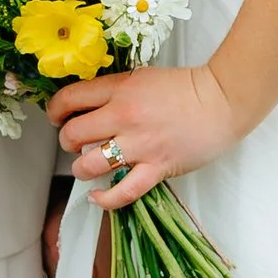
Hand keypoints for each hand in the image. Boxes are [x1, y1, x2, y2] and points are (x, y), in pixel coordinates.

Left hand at [47, 66, 237, 209]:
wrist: (221, 100)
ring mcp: (139, 145)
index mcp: (120, 90)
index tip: (57, 118)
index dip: (55, 111)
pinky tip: (97, 197)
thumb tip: (89, 106)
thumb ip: (115, 91)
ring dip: (81, 169)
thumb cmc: (185, 87)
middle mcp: (124, 116)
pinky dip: (104, 199)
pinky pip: (123, 192)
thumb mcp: (142, 77)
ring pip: (90, 165)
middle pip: (73, 134)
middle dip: (67, 142)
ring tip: (87, 167)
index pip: (70, 99)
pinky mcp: (156, 168)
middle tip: (75, 143)